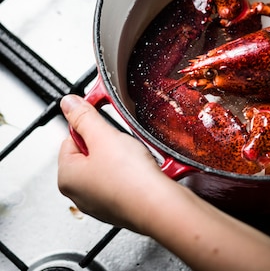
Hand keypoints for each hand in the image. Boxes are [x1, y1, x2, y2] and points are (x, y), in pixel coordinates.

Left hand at [57, 94, 167, 231]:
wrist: (160, 207)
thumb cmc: (130, 180)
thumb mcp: (104, 136)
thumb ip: (84, 117)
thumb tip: (69, 104)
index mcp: (67, 177)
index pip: (71, 139)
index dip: (90, 126)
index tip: (104, 121)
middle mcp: (81, 194)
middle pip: (92, 154)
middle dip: (110, 144)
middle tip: (123, 141)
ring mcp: (103, 203)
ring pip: (112, 168)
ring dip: (125, 158)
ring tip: (137, 156)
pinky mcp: (124, 207)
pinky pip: (128, 181)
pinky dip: (137, 173)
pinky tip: (146, 170)